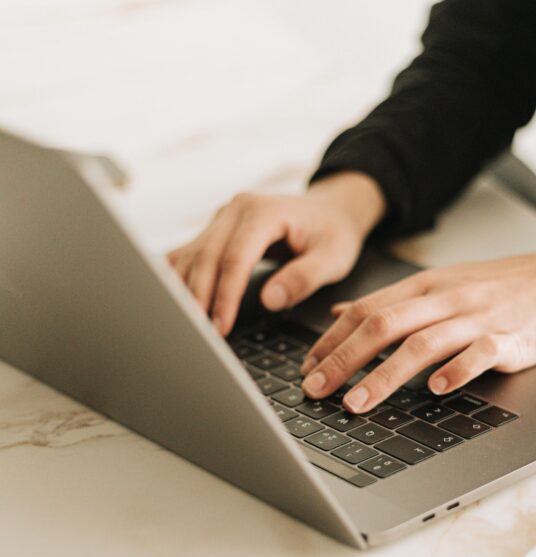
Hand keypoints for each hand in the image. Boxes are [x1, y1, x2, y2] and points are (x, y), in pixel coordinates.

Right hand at [167, 172, 385, 334]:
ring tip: (184, 327)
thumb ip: (304, 278)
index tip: (221, 327)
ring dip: (183, 292)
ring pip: (190, 256)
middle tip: (198, 336)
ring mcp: (221, 218)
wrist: (330, 211)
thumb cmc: (333, 233)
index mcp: (264, 211)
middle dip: (199, 299)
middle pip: (206, 257)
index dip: (225, 294)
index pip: (236, 257)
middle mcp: (236, 209)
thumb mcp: (333, 257)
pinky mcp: (215, 231)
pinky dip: (178, 279)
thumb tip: (269, 300)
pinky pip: (188, 254)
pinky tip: (171, 304)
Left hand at [300, 220, 535, 412]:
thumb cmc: (501, 286)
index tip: (308, 368)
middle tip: (315, 389)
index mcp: (427, 286)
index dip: (332, 340)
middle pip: (384, 326)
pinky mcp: (510, 338)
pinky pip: (480, 354)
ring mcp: (479, 317)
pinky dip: (456, 371)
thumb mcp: (441, 283)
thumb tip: (340, 313)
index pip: (368, 310)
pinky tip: (436, 390)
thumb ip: (392, 299)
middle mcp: (447, 298)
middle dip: (343, 360)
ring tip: (356, 403)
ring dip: (383, 375)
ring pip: (422, 343)